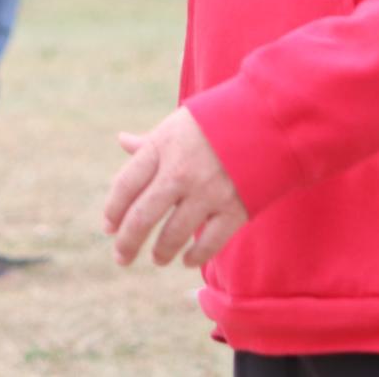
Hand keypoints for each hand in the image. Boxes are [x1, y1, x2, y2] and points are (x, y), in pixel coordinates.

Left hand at [103, 107, 247, 268]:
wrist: (269, 119)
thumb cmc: (218, 121)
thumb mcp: (178, 124)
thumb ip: (151, 142)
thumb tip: (122, 141)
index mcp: (161, 147)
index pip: (125, 186)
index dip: (113, 211)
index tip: (108, 228)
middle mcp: (180, 171)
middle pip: (142, 216)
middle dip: (127, 242)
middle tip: (121, 257)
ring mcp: (207, 192)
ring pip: (173, 235)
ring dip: (161, 252)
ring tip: (157, 258)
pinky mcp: (235, 208)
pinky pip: (209, 243)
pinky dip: (196, 256)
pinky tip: (187, 260)